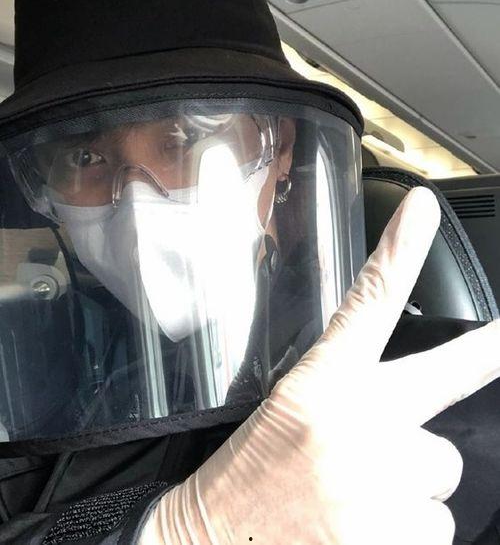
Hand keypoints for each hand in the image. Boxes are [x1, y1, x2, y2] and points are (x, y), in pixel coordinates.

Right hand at [140, 187, 499, 543]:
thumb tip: (410, 413)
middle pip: (442, 417)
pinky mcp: (396, 539)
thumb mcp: (288, 417)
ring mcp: (382, 486)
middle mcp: (359, 426)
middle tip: (389, 447)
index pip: (368, 301)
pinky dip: (402, 535)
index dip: (400, 250)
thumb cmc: (249, 479)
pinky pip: (434, 530)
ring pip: (440, 480)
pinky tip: (355, 535)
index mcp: (321, 386)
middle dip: (421, 440)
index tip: (424, 208)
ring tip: (351, 507)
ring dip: (407, 494)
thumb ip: (355, 401)